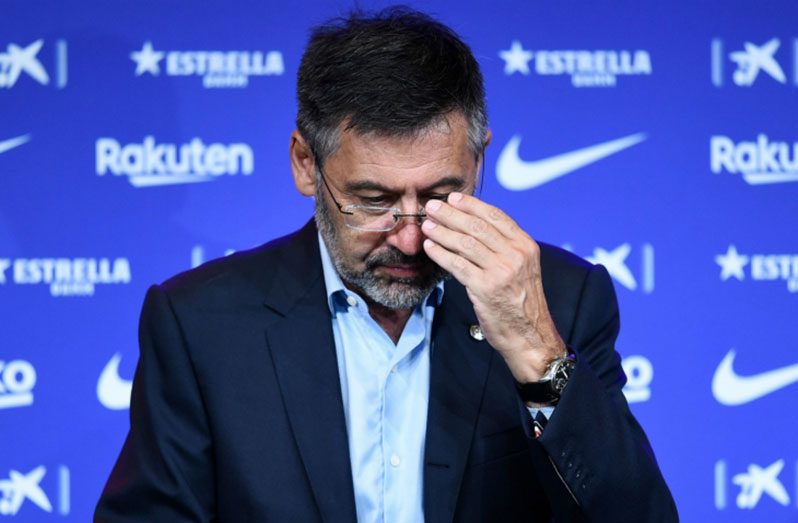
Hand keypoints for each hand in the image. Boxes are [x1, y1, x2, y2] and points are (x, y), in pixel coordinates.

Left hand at [422, 192, 565, 381]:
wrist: (530, 336)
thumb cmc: (521, 303)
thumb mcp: (521, 268)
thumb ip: (504, 248)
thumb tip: (473, 227)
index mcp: (525, 246)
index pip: (496, 216)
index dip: (471, 205)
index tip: (452, 198)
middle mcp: (516, 255)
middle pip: (477, 226)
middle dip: (451, 214)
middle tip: (431, 206)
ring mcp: (501, 271)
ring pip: (465, 243)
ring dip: (442, 232)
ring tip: (426, 225)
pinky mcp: (486, 288)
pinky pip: (457, 265)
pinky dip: (441, 254)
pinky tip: (430, 248)